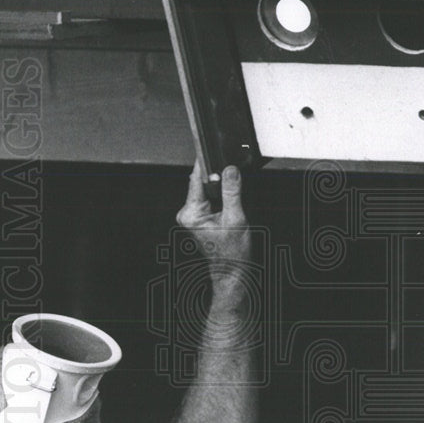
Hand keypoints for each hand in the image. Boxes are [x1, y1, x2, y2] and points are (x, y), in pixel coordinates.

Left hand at [176, 161, 250, 290]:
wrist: (233, 271)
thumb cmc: (232, 253)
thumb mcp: (236, 219)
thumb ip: (232, 192)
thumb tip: (230, 170)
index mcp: (191, 213)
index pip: (196, 179)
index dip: (207, 164)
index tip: (214, 151)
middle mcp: (187, 213)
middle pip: (202, 182)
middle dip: (219, 180)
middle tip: (233, 186)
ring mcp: (192, 216)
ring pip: (208, 190)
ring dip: (221, 190)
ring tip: (232, 205)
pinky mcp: (199, 217)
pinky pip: (210, 199)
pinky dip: (221, 198)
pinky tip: (229, 208)